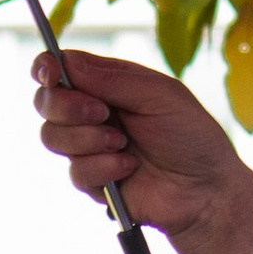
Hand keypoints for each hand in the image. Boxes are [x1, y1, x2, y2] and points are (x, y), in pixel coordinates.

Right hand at [32, 48, 252, 245]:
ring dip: (87, 140)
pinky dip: (103, 168)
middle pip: (46, 103)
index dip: (46, 68)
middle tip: (101, 113)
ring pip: (52, 137)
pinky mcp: (93, 181)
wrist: (206, 191)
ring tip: (124, 145)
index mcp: (108, 84)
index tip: (51, 74)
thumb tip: (66, 62)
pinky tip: (130, 169)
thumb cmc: (191, 136)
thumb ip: (113, 78)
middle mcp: (93, 113)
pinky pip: (75, 172)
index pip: (61, 70)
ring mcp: (90, 147)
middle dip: (67, 107)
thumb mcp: (159, 95)